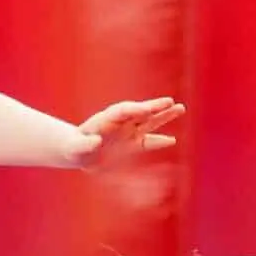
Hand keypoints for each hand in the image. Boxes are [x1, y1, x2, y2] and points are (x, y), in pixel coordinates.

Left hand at [59, 96, 185, 168]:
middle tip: (170, 102)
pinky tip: (172, 140)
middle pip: (140, 112)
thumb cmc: (75, 147)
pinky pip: (148, 142)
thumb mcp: (76, 147)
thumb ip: (85, 144)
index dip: (135, 109)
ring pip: (149, 122)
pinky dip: (159, 142)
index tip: (146, 109)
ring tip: (180, 108)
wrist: (78, 153)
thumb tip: (96, 141)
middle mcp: (121, 123)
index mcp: (106, 118)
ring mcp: (128, 132)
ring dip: (163, 116)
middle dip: (154, 106)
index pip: (123, 111)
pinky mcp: (132, 145)